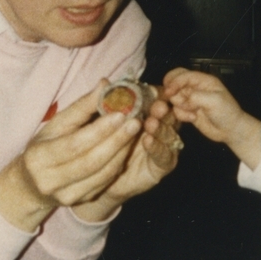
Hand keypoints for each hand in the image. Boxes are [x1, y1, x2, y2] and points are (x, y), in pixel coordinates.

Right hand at [0, 81, 142, 230]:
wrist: (30, 184)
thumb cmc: (44, 146)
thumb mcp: (56, 125)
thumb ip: (81, 107)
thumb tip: (105, 84)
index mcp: (39, 158)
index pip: (74, 144)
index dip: (99, 130)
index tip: (120, 114)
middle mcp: (50, 180)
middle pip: (90, 161)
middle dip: (116, 140)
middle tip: (135, 122)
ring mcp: (66, 195)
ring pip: (101, 174)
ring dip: (122, 152)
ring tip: (134, 131)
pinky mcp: (79, 201)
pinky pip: (104, 182)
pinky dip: (118, 164)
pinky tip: (126, 148)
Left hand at [74, 91, 181, 220]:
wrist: (91, 177)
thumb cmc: (93, 143)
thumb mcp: (94, 121)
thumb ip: (101, 102)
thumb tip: (103, 82)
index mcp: (145, 112)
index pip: (157, 99)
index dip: (157, 94)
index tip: (151, 89)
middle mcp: (156, 128)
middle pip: (168, 115)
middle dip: (162, 110)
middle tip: (157, 106)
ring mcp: (160, 147)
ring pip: (168, 135)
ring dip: (161, 128)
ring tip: (150, 123)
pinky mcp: (159, 168)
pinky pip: (164, 158)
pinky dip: (158, 148)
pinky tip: (148, 141)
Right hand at [162, 68, 243, 142]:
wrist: (230, 130)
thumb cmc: (227, 113)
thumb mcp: (214, 101)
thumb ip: (196, 97)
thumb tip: (184, 99)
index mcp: (203, 80)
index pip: (183, 75)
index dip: (174, 81)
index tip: (169, 91)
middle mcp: (195, 88)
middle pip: (174, 81)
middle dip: (171, 90)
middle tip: (170, 98)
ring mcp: (191, 99)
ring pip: (174, 97)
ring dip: (179, 105)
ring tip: (192, 111)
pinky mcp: (188, 110)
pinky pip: (177, 110)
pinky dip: (182, 115)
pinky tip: (193, 118)